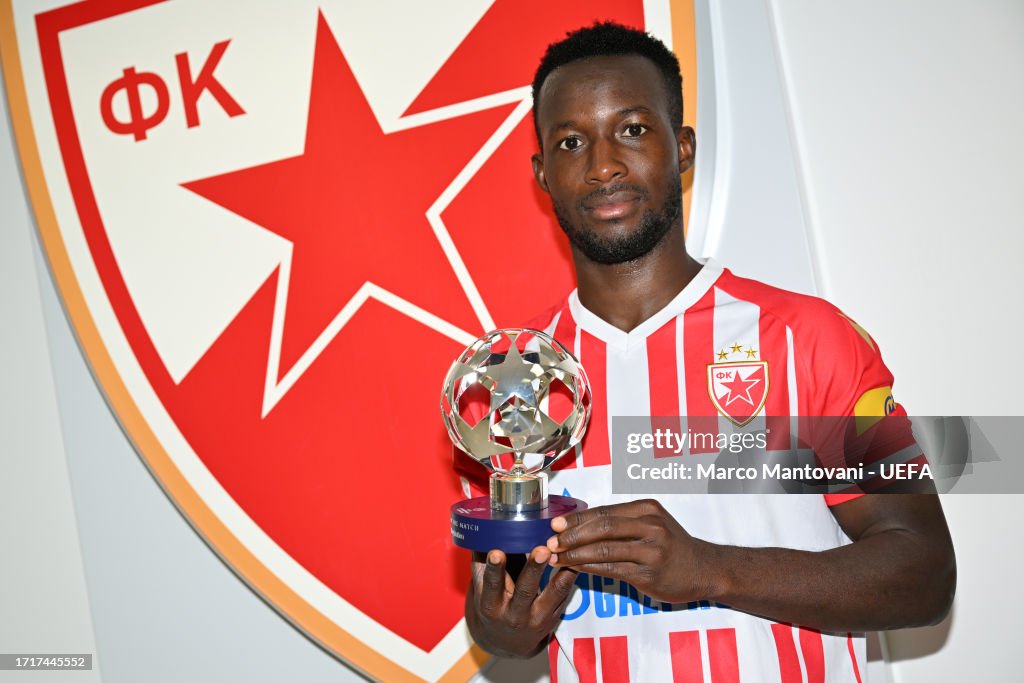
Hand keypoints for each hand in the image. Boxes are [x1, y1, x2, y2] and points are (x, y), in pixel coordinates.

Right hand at [467, 546, 578, 658]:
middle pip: (525, 591)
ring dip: (560, 572)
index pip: (492, 585)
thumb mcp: (482, 591)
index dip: (494, 569)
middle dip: (534, 569)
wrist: (507, 643)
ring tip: (567, 553)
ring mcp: (537, 618)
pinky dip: (571, 575)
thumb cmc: (493, 606)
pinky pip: (565, 594)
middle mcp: (514, 615)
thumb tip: (481, 529)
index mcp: (491, 606)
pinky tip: (577, 558)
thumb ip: (482, 564)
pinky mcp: (554, 616)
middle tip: (542, 550)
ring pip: (552, 594)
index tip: (496, 552)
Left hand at [546, 499, 717, 603]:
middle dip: (571, 535)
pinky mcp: (649, 574)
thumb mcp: (653, 523)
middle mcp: (650, 526)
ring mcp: (651, 550)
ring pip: (603, 549)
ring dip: (574, 553)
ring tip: (555, 557)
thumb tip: (579, 524)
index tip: (555, 524)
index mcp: (647, 509)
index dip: (576, 518)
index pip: (603, 511)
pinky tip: (574, 568)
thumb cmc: (673, 546)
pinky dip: (588, 567)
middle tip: (550, 541)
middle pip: (601, 527)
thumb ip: (622, 522)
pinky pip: (611, 569)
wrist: (705, 569)